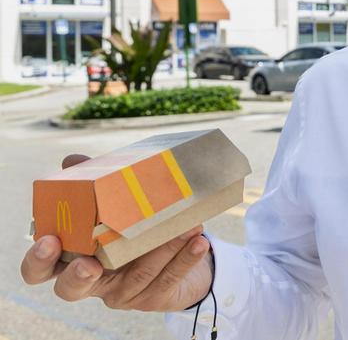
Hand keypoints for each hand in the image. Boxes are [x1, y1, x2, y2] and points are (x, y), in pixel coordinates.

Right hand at [20, 154, 214, 311]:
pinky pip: (168, 279)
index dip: (39, 259)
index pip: (41, 268)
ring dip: (161, 249)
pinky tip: (198, 240)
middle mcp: (93, 280)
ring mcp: (122, 292)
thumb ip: (96, 183)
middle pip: (71, 289)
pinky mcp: (152, 297)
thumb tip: (72, 160)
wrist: (182, 252)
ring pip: (136, 276)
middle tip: (89, 264)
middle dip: (79, 276)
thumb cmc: (138, 224)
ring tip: (185, 227)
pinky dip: (185, 258)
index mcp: (74, 257)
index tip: (50, 240)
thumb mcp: (119, 203)